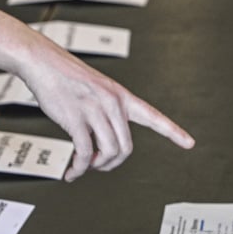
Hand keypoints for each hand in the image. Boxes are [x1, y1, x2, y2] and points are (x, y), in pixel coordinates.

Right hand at [0, 4, 193, 180]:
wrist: (42, 61)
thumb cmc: (67, 77)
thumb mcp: (98, 90)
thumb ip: (108, 113)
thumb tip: (105, 147)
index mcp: (121, 96)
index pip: (154, 116)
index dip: (173, 132)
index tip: (189, 143)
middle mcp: (113, 103)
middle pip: (126, 148)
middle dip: (113, 163)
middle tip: (98, 165)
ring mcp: (95, 110)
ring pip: (109, 152)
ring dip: (97, 166)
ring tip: (85, 166)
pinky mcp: (76, 118)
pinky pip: (84, 153)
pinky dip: (79, 168)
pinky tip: (73, 172)